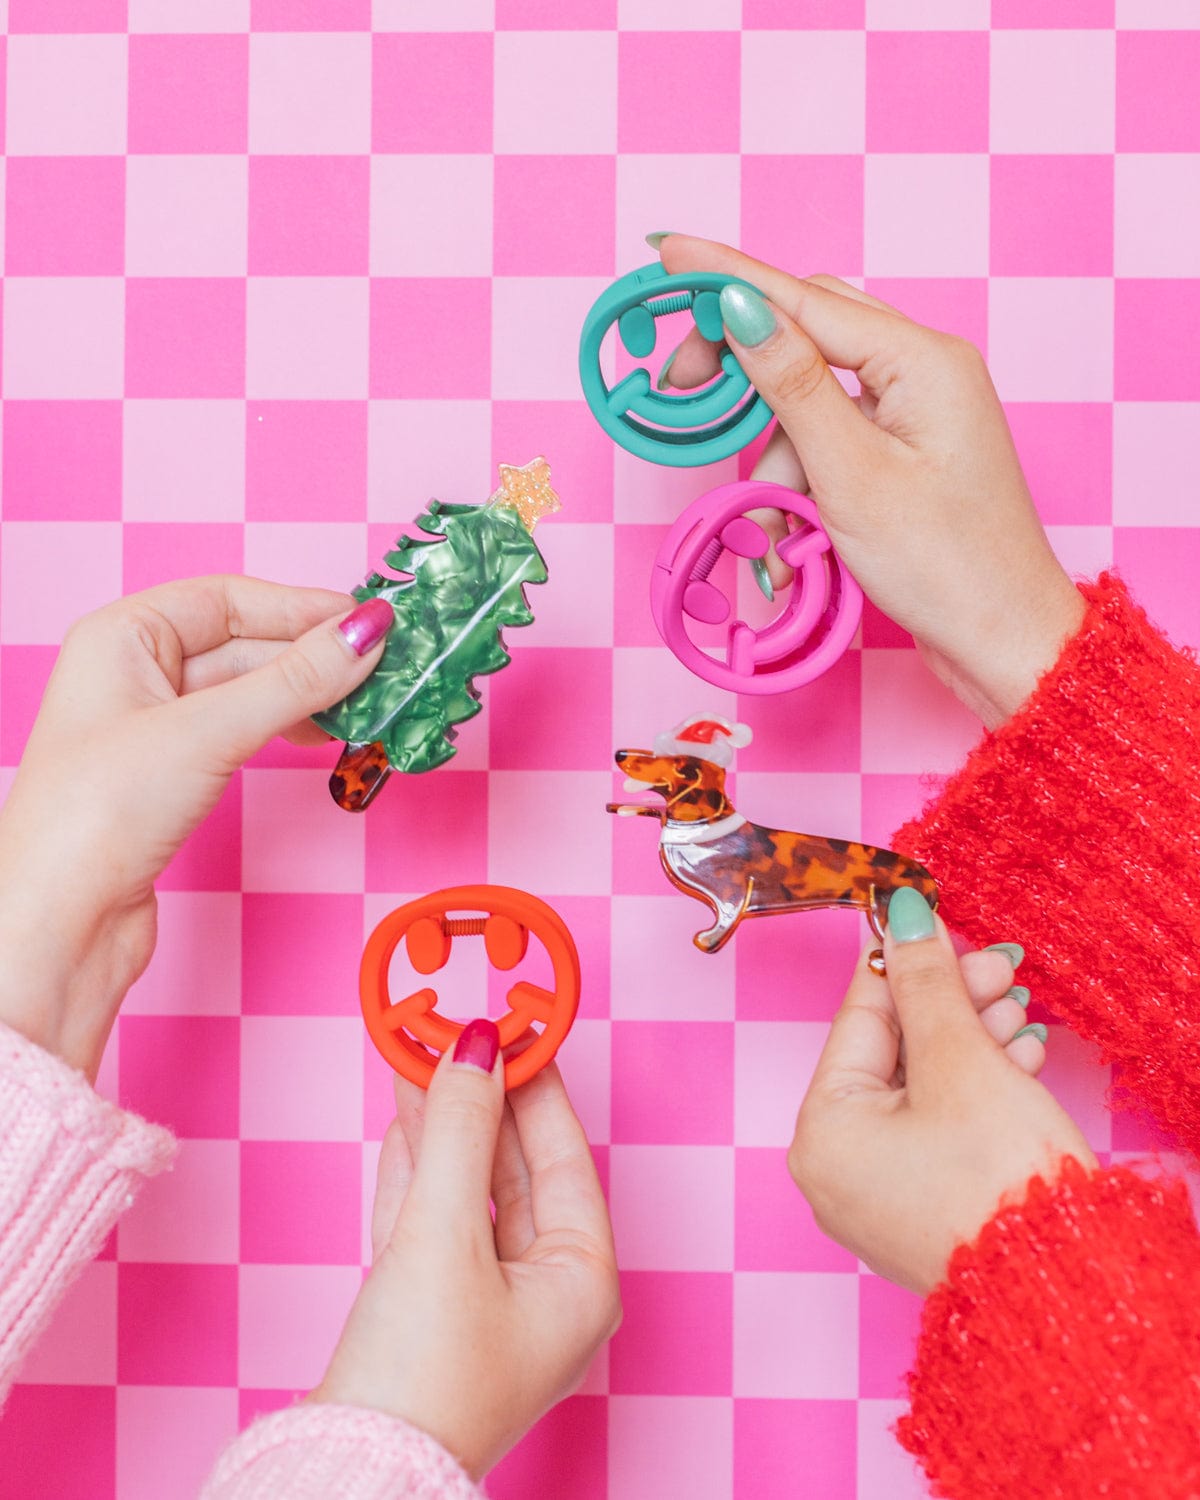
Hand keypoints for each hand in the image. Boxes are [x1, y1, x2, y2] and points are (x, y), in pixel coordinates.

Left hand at [0, 577, 392, 1077]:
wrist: (59, 923)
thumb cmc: (97, 815)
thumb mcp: (208, 733)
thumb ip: (295, 681)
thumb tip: (365, 634)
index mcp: (119, 637)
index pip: (228, 599)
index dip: (301, 607)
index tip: (368, 622)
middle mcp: (132, 672)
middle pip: (244, 643)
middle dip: (313, 656)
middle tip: (383, 668)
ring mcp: (151, 725)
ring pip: (248, 690)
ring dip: (306, 696)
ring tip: (362, 706)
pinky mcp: (171, 774)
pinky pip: (243, 731)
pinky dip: (286, 730)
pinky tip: (320, 737)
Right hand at [313, 1023, 620, 1479]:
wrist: (347, 1473)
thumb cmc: (420, 1377)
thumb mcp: (444, 1235)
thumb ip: (459, 1132)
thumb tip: (474, 1046)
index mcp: (581, 1283)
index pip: (564, 1157)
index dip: (534, 1087)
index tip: (511, 1028)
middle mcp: (545, 1294)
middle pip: (515, 1171)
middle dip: (480, 1103)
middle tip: (454, 1036)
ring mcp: (489, 1305)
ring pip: (469, 1192)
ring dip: (442, 1128)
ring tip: (420, 1057)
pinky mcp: (435, 1314)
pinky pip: (434, 1222)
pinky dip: (418, 1170)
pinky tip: (406, 1119)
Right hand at [656, 235, 1085, 727]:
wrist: (1002, 641)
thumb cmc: (945, 566)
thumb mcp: (851, 475)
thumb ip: (792, 386)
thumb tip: (744, 308)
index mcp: (924, 360)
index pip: (805, 298)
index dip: (729, 278)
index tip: (666, 250)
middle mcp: (924, 372)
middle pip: (804, 339)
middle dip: (744, 383)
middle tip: (682, 395)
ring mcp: (916, 414)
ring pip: (808, 406)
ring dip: (775, 466)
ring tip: (779, 534)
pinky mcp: (904, 454)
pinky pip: (828, 447)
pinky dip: (801, 490)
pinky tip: (798, 543)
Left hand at [789, 891, 1095, 1293]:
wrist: (1064, 1286)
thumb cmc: (999, 1181)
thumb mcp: (961, 1061)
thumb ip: (927, 985)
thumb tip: (902, 917)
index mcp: (822, 1131)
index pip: (860, 1019)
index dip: (906, 965)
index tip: (936, 923)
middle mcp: (836, 1170)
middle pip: (892, 1055)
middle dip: (950, 1006)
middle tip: (1000, 968)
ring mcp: (878, 1198)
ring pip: (920, 1091)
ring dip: (971, 1043)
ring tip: (1018, 1011)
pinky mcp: (922, 1213)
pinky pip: (936, 1131)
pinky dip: (974, 1092)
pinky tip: (1018, 1058)